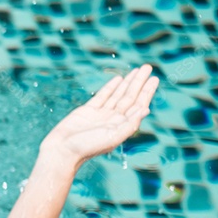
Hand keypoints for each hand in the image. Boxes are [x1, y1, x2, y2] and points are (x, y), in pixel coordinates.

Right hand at [40, 64, 159, 169]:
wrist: (63, 150)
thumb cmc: (87, 147)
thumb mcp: (113, 137)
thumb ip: (130, 124)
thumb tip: (146, 109)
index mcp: (122, 125)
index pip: (138, 104)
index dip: (146, 91)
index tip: (154, 79)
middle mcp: (114, 119)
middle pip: (130, 96)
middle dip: (139, 82)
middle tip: (147, 67)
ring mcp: (101, 114)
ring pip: (118, 94)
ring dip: (127, 82)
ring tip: (137, 70)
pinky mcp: (88, 111)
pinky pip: (103, 96)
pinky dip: (111, 87)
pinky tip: (118, 79)